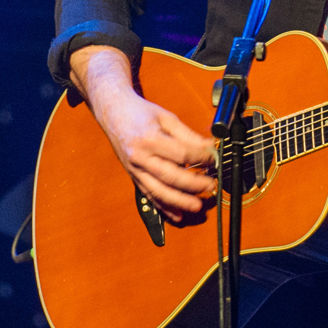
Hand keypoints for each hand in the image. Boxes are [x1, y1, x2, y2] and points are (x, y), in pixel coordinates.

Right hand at [70, 46, 216, 221]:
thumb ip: (188, 135)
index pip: (181, 154)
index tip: (214, 159)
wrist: (113, 113)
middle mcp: (140, 157)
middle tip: (211, 186)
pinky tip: (177, 215)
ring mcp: (135, 170)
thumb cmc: (140, 113)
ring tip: (197, 206)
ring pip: (158, 191)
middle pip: (170, 177)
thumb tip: (209, 147)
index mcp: (149, 139)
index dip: (201, 158)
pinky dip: (163, 207)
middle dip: (194, 184)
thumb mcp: (167, 117)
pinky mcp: (133, 177)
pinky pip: (149, 196)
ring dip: (180, 202)